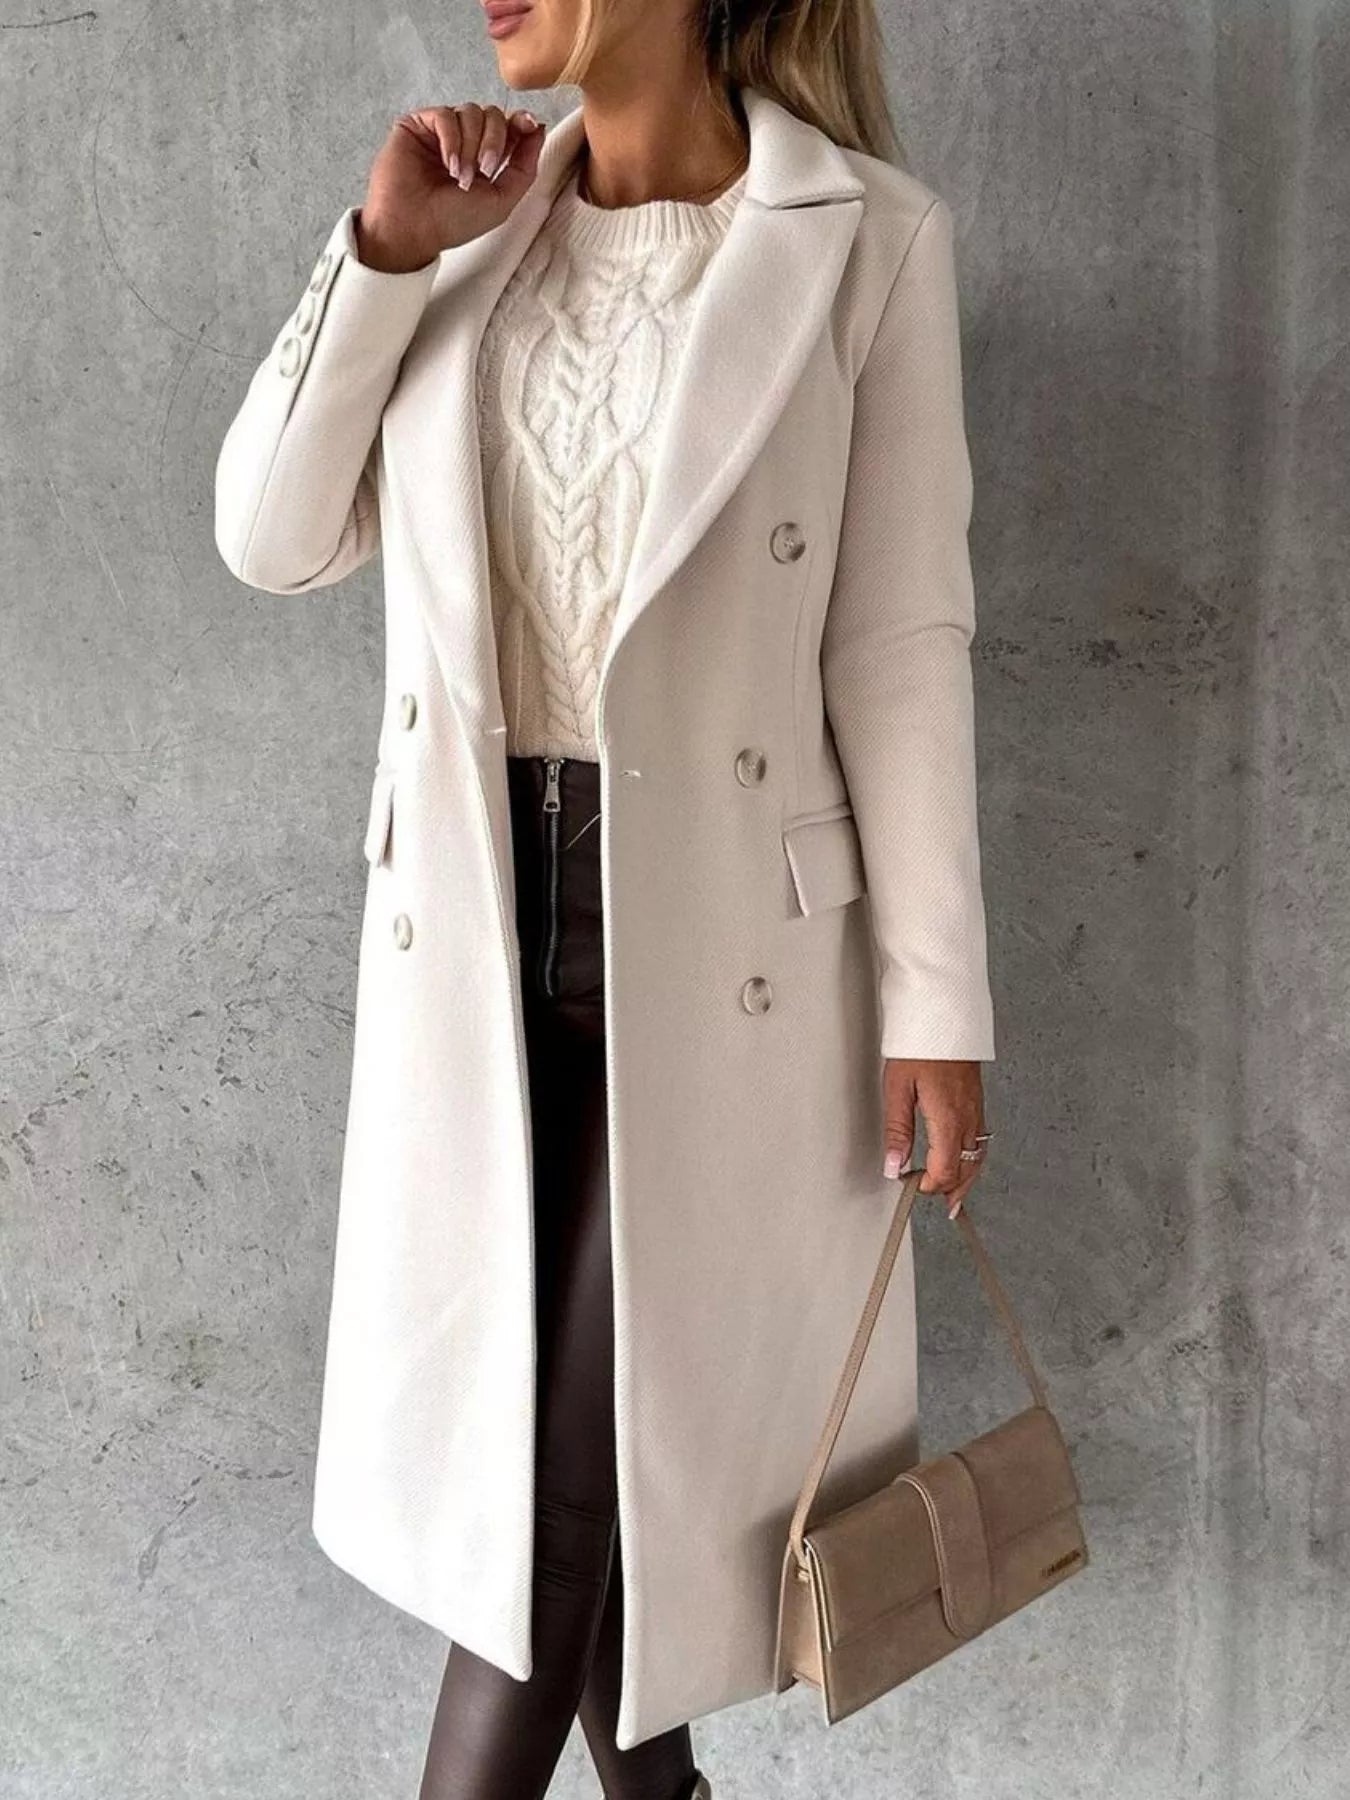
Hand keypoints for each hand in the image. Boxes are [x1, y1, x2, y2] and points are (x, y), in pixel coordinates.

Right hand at [356, 102, 548, 271]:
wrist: (413, 229)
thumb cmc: (452, 223)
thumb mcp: (502, 201)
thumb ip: (524, 168)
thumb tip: (538, 128)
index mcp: (484, 159)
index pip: (507, 126)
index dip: (520, 123)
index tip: (529, 125)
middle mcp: (464, 142)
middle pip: (493, 115)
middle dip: (494, 142)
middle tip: (484, 171)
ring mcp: (441, 133)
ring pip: (471, 112)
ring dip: (471, 146)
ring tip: (460, 176)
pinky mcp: (418, 125)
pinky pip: (446, 115)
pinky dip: (452, 140)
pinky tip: (448, 164)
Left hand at [881, 1058, 987, 1218]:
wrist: (944, 1017)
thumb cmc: (921, 1046)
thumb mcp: (897, 1089)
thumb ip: (897, 1131)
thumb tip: (894, 1166)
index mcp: (948, 1119)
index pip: (945, 1170)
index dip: (929, 1185)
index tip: (911, 1185)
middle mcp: (968, 1118)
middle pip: (966, 1169)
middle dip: (950, 1189)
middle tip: (938, 1204)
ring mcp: (976, 1110)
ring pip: (977, 1157)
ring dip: (966, 1179)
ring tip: (955, 1197)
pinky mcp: (976, 1101)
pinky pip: (981, 1140)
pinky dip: (973, 1159)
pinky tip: (964, 1160)